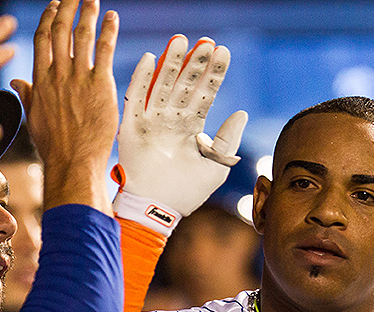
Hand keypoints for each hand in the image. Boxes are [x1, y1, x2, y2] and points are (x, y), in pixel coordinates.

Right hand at [11, 0, 118, 212]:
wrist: (72, 161)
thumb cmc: (54, 146)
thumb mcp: (34, 118)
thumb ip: (28, 96)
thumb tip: (16, 83)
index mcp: (40, 80)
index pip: (42, 39)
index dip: (48, 19)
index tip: (53, 5)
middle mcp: (58, 74)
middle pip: (60, 30)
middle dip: (67, 7)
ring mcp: (79, 78)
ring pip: (82, 35)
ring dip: (87, 13)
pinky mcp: (100, 85)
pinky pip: (104, 50)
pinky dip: (108, 31)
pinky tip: (111, 18)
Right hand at [114, 34, 247, 227]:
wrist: (158, 208)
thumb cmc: (188, 191)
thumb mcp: (217, 165)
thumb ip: (228, 138)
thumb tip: (242, 112)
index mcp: (192, 128)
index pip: (205, 94)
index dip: (214, 74)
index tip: (224, 51)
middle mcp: (172, 120)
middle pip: (185, 84)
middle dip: (196, 63)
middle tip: (206, 42)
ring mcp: (152, 121)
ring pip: (163, 84)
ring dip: (171, 63)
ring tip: (182, 40)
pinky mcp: (132, 126)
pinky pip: (136, 97)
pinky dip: (142, 77)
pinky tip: (151, 57)